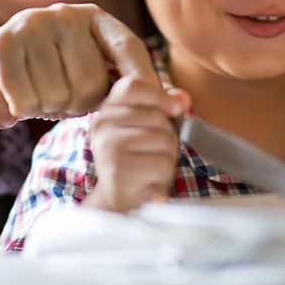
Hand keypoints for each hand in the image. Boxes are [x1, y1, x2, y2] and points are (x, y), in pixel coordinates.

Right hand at [0, 3, 159, 136]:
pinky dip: (25, 108)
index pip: (130, 47)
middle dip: (81, 103)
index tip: (156, 109)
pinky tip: (22, 98)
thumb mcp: (101, 83)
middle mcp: (66, 13)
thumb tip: (183, 105)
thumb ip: (140, 92)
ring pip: (57, 92)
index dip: (144, 81)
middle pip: (91, 80)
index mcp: (97, 17)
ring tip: (44, 95)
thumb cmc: (57, 82)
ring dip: (51, 107)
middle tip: (67, 97)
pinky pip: (25, 96)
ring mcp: (31, 23)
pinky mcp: (0, 42)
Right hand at [84, 76, 187, 211]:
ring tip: (149, 165)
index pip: (134, 85)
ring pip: (163, 140)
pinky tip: (148, 179)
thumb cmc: (139, 158)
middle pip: (157, 116)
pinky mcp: (118, 171)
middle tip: (152, 151)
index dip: (159, 95)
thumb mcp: (151, 126)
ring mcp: (108, 148)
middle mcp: (102, 125)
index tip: (171, 110)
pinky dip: (162, 174)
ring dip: (166, 156)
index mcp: (108, 109)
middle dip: (167, 136)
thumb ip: (166, 106)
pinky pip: (161, 163)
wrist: (121, 199)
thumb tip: (182, 99)